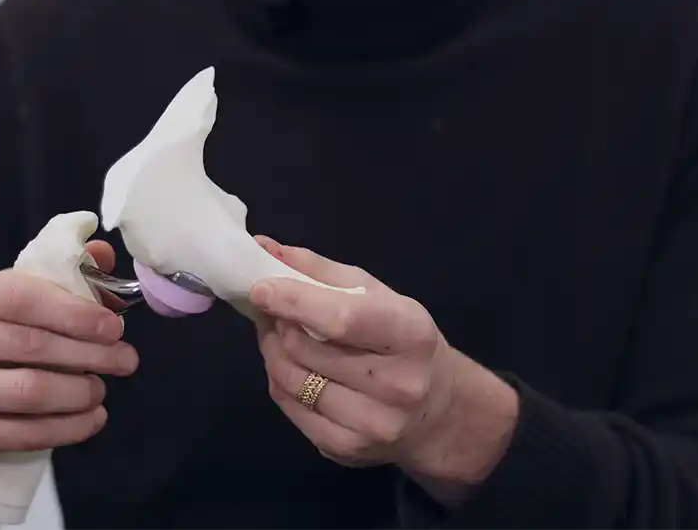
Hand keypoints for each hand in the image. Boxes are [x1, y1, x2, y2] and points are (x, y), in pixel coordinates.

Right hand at [0, 241, 138, 474]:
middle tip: (126, 360)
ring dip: (81, 393)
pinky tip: (91, 419)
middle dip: (92, 354)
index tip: (115, 326)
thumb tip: (103, 253)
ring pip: (31, 392)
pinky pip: (24, 433)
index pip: (23, 296)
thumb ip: (50, 277)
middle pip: (33, 345)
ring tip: (101, 390)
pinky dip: (68, 428)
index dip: (77, 312)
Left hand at [249, 237, 518, 504]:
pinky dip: (279, 382)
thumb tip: (264, 248)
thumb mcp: (379, 296)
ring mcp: (372, 424)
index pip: (341, 319)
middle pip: (305, 349)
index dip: (294, 301)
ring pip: (289, 379)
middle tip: (272, 308)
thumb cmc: (405, 343)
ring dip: (272, 351)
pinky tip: (292, 367)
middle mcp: (397, 385)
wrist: (438, 412)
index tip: (260, 288)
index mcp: (410, 335)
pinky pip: (289, 407)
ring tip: (279, 335)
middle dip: (278, 323)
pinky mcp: (347, 449)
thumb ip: (321, 271)